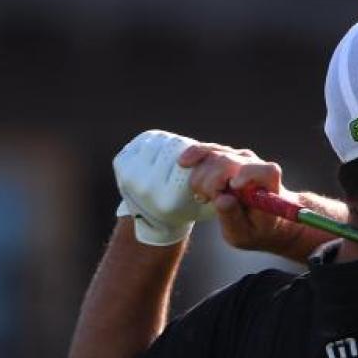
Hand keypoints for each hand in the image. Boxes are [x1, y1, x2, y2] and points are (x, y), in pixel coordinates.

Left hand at [113, 130, 216, 245]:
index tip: (207, 163)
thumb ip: (223, 192)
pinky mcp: (120, 163)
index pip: (192, 162)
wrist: (153, 219)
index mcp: (169, 200)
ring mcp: (130, 175)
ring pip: (161, 139)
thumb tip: (237, 180)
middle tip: (193, 157)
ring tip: (180, 153)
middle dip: (188, 148)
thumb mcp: (211, 206)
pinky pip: (146, 139)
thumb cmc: (189, 209)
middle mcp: (146, 188)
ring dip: (173, 142)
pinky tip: (163, 152)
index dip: (203, 157)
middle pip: (175, 146)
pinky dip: (158, 141)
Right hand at [178, 143, 303, 254]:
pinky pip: (208, 150)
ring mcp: (240, 157)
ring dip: (200, 176)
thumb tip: (222, 199)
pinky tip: (183, 163)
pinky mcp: (227, 154)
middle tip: (205, 200)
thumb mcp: (243, 234)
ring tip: (203, 196)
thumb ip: (233, 218)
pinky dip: (195, 155)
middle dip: (211, 181)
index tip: (234, 186)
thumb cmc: (254, 228)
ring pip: (215, 155)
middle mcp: (256, 165)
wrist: (261, 218)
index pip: (264, 171)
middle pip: (229, 162)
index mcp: (268, 185)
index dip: (247, 174)